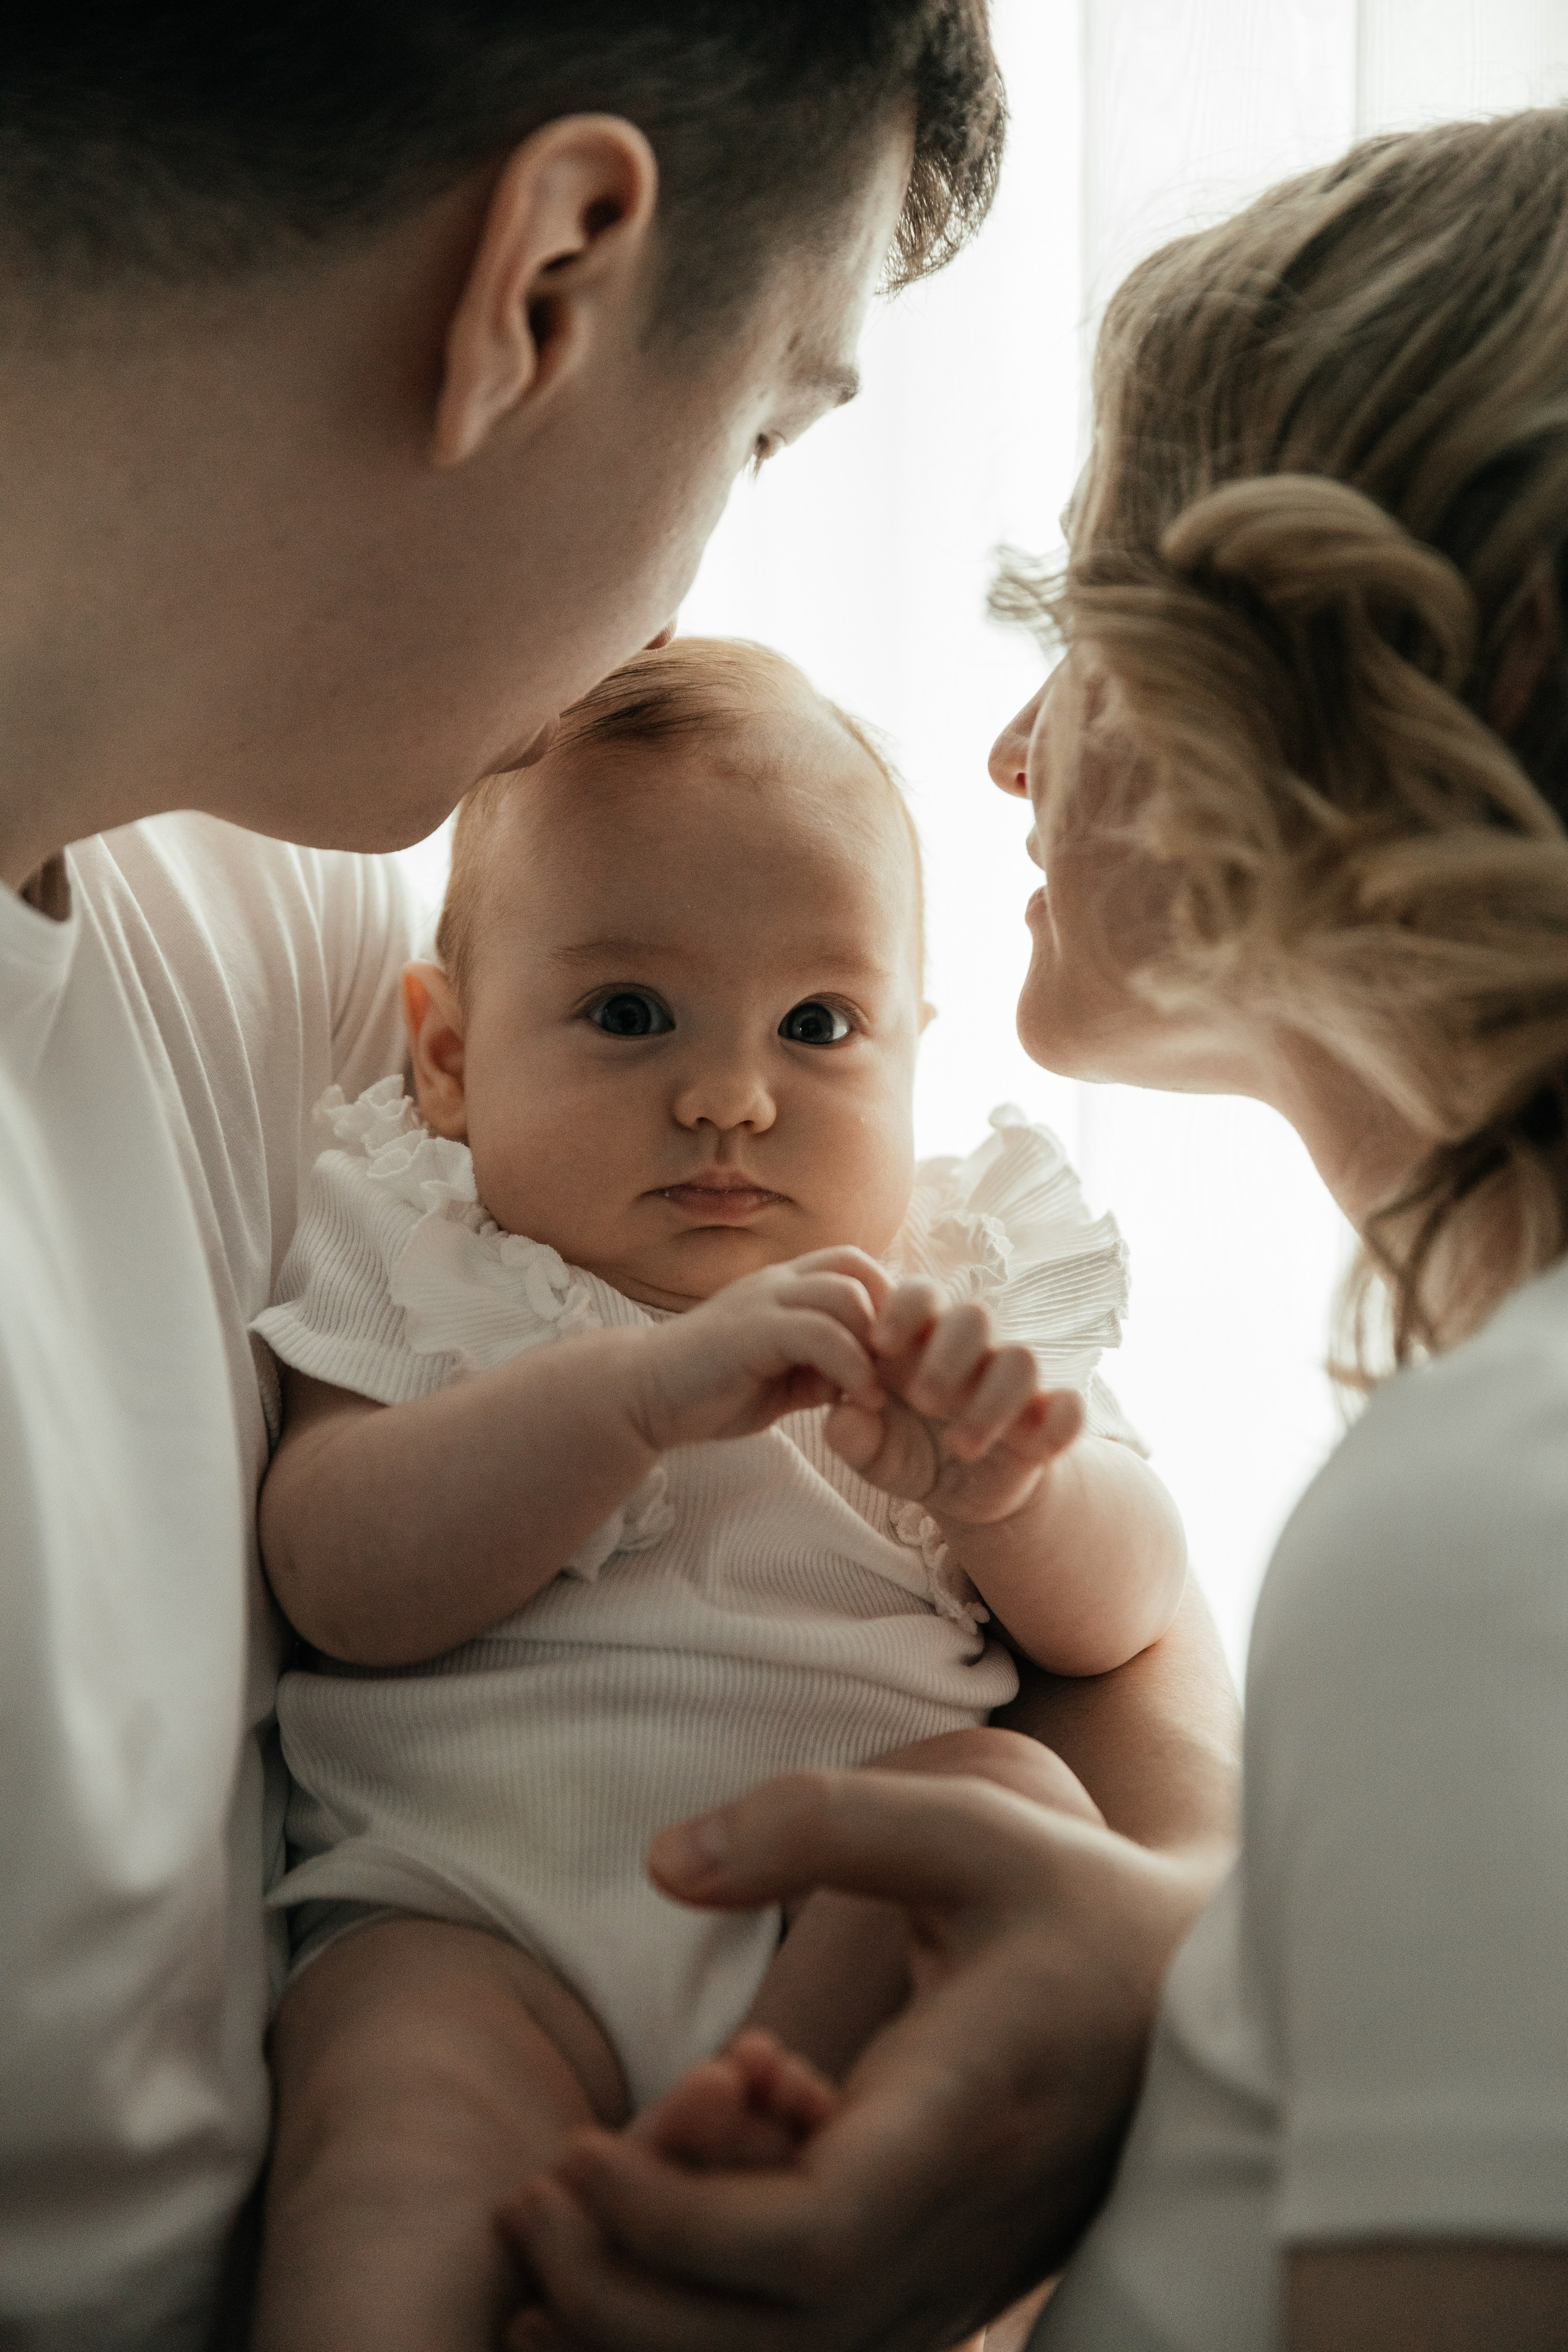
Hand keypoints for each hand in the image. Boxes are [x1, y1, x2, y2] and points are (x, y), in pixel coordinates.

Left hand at [502, 1767, 1221, 2351]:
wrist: (1198, 1992)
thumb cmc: (1070, 1899)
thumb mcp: (963, 1823)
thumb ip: (814, 1823)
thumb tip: (663, 1863)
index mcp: (968, 2112)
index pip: (811, 2239)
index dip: (673, 2223)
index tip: (575, 2150)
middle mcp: (967, 2226)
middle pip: (779, 2340)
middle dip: (626, 2293)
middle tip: (532, 2197)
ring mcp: (963, 2274)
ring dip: (651, 2331)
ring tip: (550, 2241)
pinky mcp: (948, 2285)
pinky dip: (709, 2337)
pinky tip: (622, 2275)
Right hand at [631, 1248, 890, 1452]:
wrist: (643, 1396)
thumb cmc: (712, 1388)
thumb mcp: (783, 1378)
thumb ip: (821, 1370)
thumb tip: (865, 1381)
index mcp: (783, 1287)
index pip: (852, 1265)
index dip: (884, 1301)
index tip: (894, 1357)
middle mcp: (774, 1282)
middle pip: (855, 1265)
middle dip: (888, 1313)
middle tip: (896, 1368)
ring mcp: (760, 1302)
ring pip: (843, 1293)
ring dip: (873, 1342)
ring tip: (880, 1391)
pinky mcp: (749, 1332)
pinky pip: (818, 1333)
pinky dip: (851, 1366)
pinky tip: (859, 1400)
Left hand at [826, 1278, 1083, 1529]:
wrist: (963, 1490)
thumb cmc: (908, 1451)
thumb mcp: (874, 1452)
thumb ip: (852, 1437)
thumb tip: (839, 1419)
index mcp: (922, 1342)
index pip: (920, 1295)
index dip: (903, 1308)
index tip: (879, 1345)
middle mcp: (972, 1352)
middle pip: (974, 1316)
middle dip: (947, 1356)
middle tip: (922, 1401)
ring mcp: (1013, 1384)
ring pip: (1021, 1359)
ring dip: (992, 1400)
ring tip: (960, 1445)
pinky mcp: (1048, 1419)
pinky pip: (1071, 1407)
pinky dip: (1061, 1422)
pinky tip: (1037, 1448)